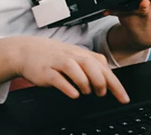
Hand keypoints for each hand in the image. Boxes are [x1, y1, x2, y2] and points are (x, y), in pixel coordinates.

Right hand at [0, 36, 129, 102]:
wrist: (27, 51)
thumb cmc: (53, 56)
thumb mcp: (74, 57)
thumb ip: (91, 65)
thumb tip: (108, 79)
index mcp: (81, 54)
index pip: (104, 67)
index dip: (115, 84)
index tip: (123, 98)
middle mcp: (72, 56)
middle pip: (93, 66)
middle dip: (102, 82)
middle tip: (102, 93)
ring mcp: (59, 63)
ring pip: (77, 70)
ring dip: (86, 84)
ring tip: (87, 92)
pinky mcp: (47, 72)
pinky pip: (59, 80)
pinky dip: (69, 88)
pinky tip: (74, 94)